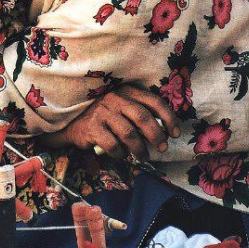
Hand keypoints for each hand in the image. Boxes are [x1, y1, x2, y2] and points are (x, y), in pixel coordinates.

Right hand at [45, 86, 179, 157]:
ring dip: (140, 149)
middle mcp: (115, 98)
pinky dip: (121, 153)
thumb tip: (164, 131)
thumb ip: (139, 114)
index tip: (175, 133)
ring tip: (143, 157)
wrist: (73, 124)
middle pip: (143, 117)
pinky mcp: (92, 127)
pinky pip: (113, 144)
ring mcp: (102, 112)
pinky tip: (122, 155)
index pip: (153, 101)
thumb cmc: (104, 117)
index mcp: (126, 91)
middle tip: (162, 148)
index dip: (168, 117)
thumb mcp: (122, 109)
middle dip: (157, 135)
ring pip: (129, 133)